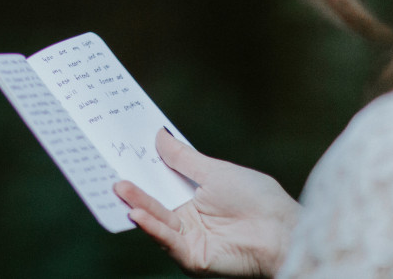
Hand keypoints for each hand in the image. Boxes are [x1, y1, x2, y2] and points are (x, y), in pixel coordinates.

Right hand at [113, 129, 300, 277]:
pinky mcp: (193, 257)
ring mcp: (188, 238)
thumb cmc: (257, 199)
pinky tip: (138, 213)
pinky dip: (152, 227)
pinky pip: (168, 241)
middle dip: (131, 187)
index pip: (157, 181)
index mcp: (190, 196)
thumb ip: (182, 158)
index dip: (138, 167)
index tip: (117, 149)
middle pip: (152, 201)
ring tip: (119, 187)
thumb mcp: (214, 171)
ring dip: (137, 204)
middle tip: (109, 169)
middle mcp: (186, 218)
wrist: (283, 230)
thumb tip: (158, 135)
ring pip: (156, 220)